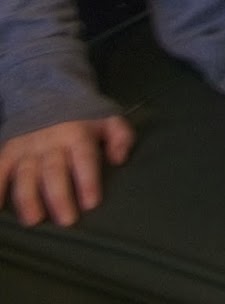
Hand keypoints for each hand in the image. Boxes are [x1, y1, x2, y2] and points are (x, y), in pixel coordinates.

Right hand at [0, 116, 135, 226]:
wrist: (50, 97)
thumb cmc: (83, 119)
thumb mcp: (109, 120)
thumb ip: (121, 137)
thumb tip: (119, 159)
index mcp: (77, 134)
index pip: (84, 159)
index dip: (88, 181)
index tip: (91, 203)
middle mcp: (50, 141)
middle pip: (54, 171)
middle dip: (60, 196)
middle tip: (67, 220)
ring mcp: (27, 147)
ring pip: (26, 175)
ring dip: (28, 198)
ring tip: (34, 219)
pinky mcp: (8, 151)